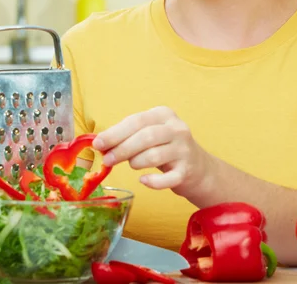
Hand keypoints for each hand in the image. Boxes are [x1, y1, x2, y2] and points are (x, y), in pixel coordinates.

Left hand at [91, 106, 211, 194]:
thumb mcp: (150, 134)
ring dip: (136, 162)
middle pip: (146, 136)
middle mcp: (177, 129)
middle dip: (122, 149)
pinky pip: (167, 179)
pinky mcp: (187, 171)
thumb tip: (101, 144)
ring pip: (154, 155)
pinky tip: (143, 180)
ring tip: (131, 165)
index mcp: (164, 114)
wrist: (198, 168)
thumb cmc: (165, 148)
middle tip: (107, 160)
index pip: (137, 121)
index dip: (115, 133)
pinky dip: (152, 182)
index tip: (98, 144)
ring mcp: (184, 150)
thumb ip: (127, 136)